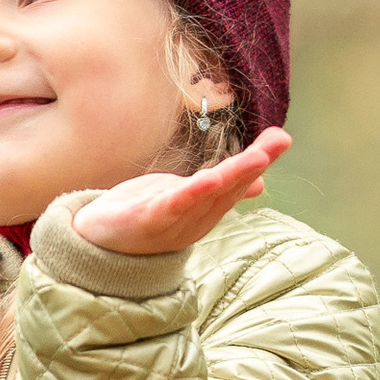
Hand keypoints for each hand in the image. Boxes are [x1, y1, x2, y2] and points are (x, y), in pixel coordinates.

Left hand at [69, 130, 291, 257]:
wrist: (97, 240)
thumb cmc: (145, 216)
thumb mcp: (187, 198)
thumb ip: (220, 188)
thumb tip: (259, 180)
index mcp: (205, 210)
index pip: (236, 182)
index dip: (259, 161)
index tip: (283, 138)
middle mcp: (195, 219)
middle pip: (228, 188)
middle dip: (253, 165)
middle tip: (279, 142)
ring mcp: (172, 222)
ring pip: (207, 197)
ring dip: (232, 176)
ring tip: (255, 157)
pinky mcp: (146, 221)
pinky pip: (173, 207)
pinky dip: (191, 194)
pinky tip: (208, 179)